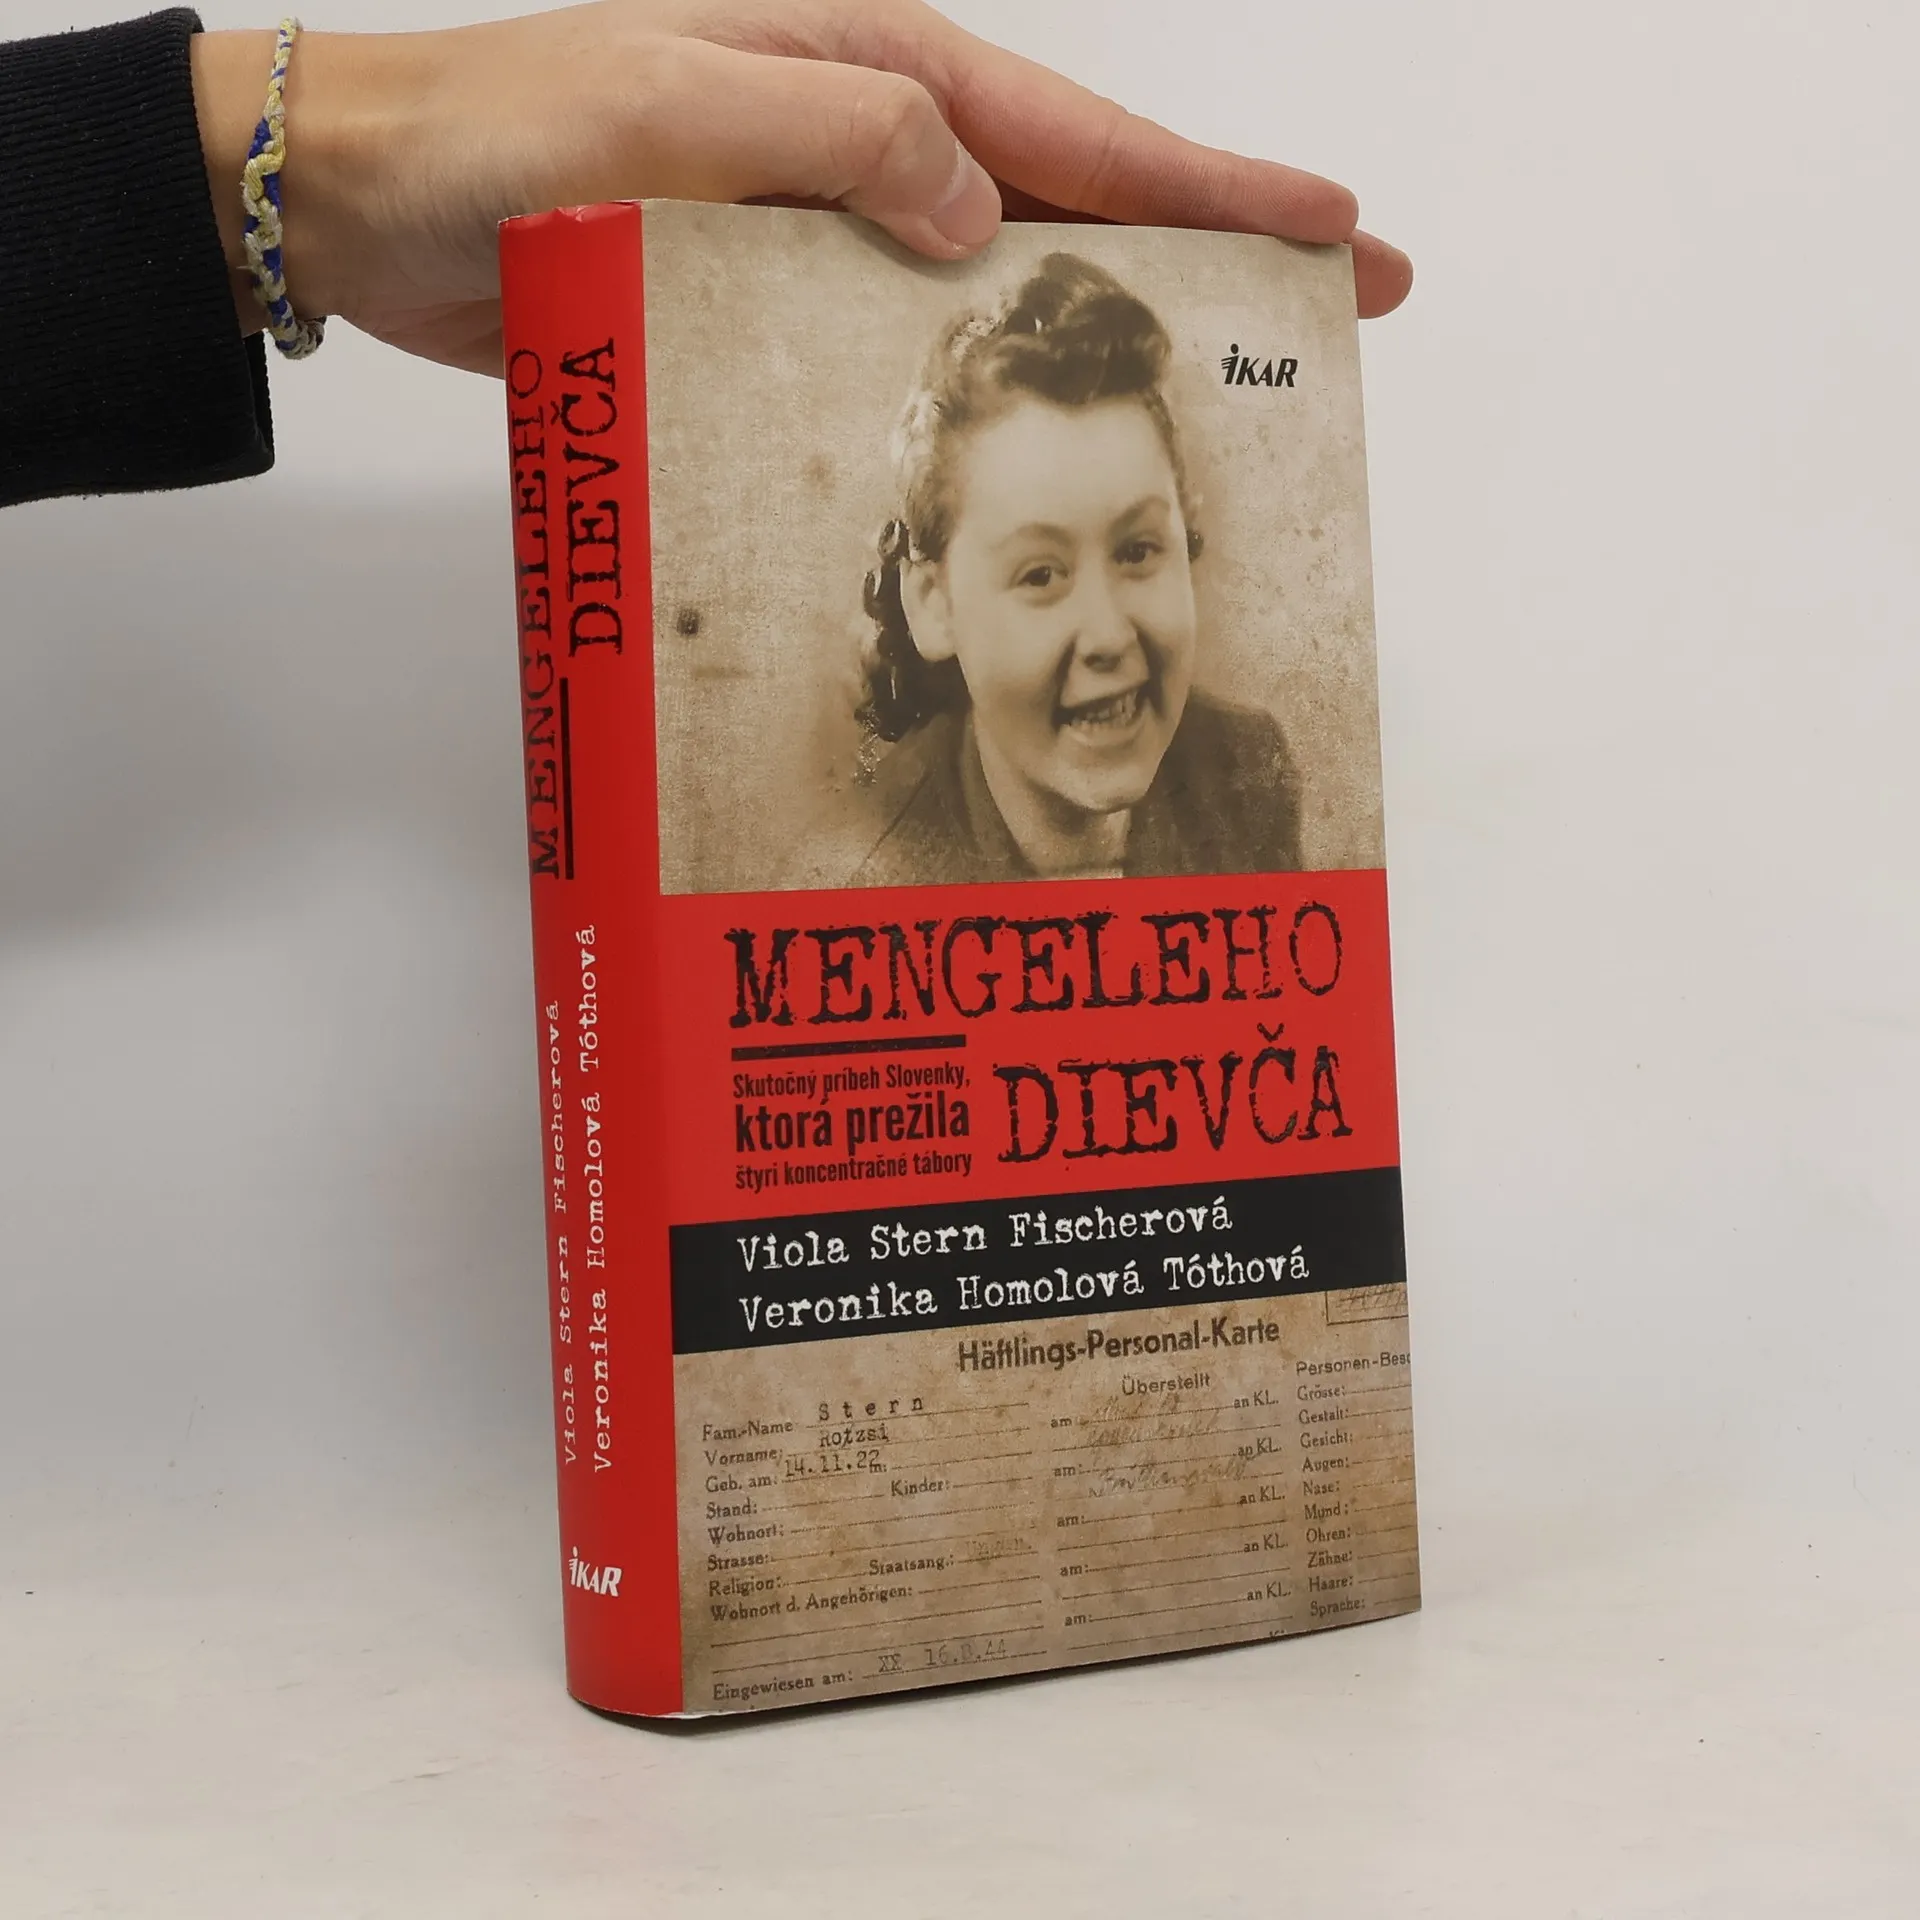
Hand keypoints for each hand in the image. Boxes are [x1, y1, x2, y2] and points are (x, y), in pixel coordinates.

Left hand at [193, 1, 1412, 376]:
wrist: (375, 201)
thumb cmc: (498, 135)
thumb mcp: (667, 107)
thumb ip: (834, 135)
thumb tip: (978, 204)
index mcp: (872, 70)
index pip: (1081, 137)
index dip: (1216, 191)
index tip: (1333, 229)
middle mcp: (872, 137)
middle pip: (1082, 195)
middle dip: (1218, 243)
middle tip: (1343, 289)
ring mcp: (834, 217)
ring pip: (1016, 271)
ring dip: (1124, 313)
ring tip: (1233, 364)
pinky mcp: (782, 292)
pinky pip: (922, 335)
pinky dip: (997, 374)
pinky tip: (1046, 420)